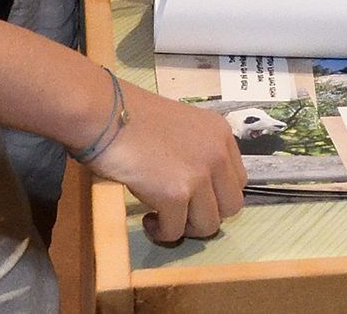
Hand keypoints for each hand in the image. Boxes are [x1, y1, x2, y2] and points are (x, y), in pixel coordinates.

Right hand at [93, 80, 245, 243]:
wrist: (108, 115)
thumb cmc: (135, 117)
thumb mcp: (183, 128)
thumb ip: (198, 151)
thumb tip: (199, 186)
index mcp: (221, 134)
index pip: (239, 180)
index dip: (217, 195)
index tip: (195, 198)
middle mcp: (217, 154)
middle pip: (231, 206)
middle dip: (205, 215)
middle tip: (180, 211)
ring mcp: (199, 175)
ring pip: (209, 225)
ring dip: (185, 227)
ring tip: (162, 216)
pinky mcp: (175, 195)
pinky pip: (176, 231)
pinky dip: (161, 231)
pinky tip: (147, 217)